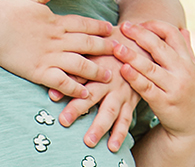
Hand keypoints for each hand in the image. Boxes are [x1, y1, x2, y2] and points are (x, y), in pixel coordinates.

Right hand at [0, 0, 115, 98]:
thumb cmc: (6, 10)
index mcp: (56, 21)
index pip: (83, 24)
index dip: (98, 27)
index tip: (111, 29)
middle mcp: (56, 39)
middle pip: (87, 44)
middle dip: (105, 48)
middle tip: (121, 52)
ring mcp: (49, 56)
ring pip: (80, 64)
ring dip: (96, 70)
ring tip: (109, 75)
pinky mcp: (38, 71)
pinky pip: (61, 82)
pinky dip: (75, 88)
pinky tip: (85, 93)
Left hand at [51, 26, 148, 152]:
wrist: (143, 47)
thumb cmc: (113, 48)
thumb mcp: (95, 51)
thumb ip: (76, 68)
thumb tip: (53, 87)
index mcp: (98, 66)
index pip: (79, 76)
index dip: (66, 85)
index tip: (51, 95)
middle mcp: (109, 81)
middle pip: (92, 95)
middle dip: (78, 108)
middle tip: (64, 120)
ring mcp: (121, 93)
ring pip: (109, 111)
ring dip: (99, 126)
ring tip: (89, 141)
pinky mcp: (131, 102)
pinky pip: (126, 119)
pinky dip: (120, 133)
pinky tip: (112, 147)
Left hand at [113, 21, 194, 143]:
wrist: (194, 125)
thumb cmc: (189, 92)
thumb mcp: (192, 70)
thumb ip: (186, 50)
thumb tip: (183, 29)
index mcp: (188, 60)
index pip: (172, 34)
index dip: (154, 26)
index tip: (137, 23)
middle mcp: (183, 71)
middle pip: (160, 47)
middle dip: (140, 35)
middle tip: (123, 27)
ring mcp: (175, 87)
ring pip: (151, 68)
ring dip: (132, 56)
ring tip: (117, 47)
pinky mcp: (165, 103)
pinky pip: (147, 89)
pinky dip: (135, 78)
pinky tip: (123, 70)